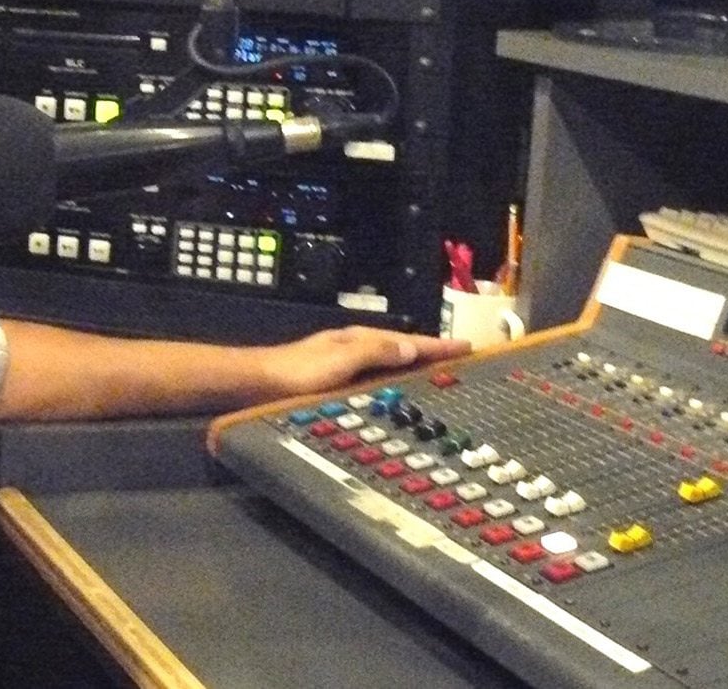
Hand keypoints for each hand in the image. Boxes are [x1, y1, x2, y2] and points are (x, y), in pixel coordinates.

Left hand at [256, 326, 470, 399]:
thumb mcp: (341, 361)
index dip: (439, 346)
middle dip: (432, 353)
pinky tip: (397, 388)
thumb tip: (412, 349)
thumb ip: (375, 352)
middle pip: (402, 349)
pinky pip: (377, 375)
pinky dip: (395, 378)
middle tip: (461, 360)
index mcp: (360, 340)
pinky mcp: (336, 379)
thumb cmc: (296, 373)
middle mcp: (355, 347)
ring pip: (390, 362)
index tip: (468, 348)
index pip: (409, 341)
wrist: (259, 384)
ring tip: (439, 373)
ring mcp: (345, 363)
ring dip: (414, 365)